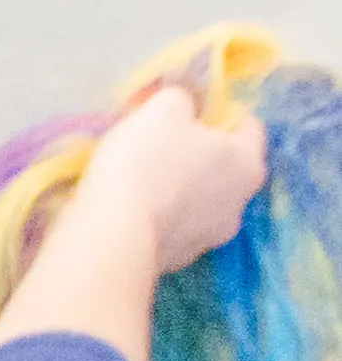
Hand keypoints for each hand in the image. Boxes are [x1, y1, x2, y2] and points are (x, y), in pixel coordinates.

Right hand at [87, 81, 266, 271]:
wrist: (111, 234)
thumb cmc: (146, 163)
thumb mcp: (162, 110)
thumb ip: (180, 99)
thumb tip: (181, 105)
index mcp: (248, 164)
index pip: (248, 127)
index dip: (218, 113)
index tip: (187, 113)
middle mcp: (239, 205)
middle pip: (224, 169)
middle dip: (198, 157)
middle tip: (161, 148)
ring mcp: (208, 239)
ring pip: (199, 203)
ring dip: (179, 192)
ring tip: (141, 184)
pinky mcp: (176, 261)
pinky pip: (172, 230)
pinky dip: (158, 219)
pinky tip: (130, 212)